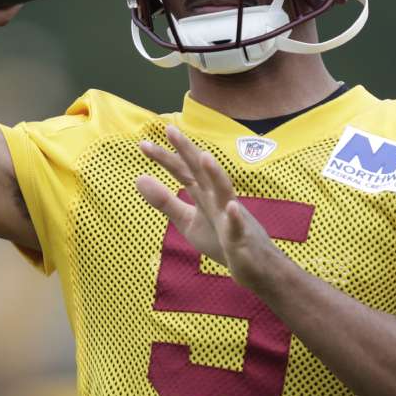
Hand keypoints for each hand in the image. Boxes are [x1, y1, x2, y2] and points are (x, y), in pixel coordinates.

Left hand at [135, 126, 277, 286]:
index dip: (165, 158)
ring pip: (224, 192)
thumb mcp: (187, 220)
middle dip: (188, 151)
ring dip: (216, 174)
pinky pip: (239, 227)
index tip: (143, 144)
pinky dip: (236, 218)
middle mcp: (217, 199)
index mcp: (204, 194)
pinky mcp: (241, 238)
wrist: (256, 266)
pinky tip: (232, 208)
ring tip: (205, 157)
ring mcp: (231, 217)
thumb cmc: (221, 239)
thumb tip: (138, 178)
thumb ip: (164, 201)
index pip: (183, 172)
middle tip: (170, 129)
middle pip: (201, 172)